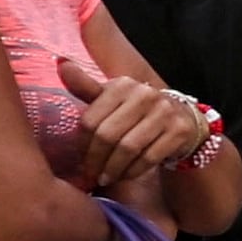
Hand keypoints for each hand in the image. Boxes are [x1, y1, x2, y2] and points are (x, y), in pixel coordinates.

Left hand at [55, 55, 205, 191]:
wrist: (181, 117)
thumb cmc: (136, 110)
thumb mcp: (111, 98)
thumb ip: (85, 86)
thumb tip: (60, 62)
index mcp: (122, 84)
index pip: (91, 120)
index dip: (82, 144)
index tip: (80, 159)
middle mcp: (145, 94)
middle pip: (108, 135)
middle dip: (96, 160)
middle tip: (91, 174)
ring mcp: (164, 112)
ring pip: (128, 148)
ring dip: (114, 168)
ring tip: (106, 178)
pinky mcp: (179, 130)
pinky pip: (149, 157)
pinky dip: (133, 171)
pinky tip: (126, 175)